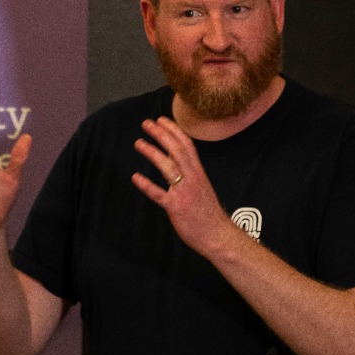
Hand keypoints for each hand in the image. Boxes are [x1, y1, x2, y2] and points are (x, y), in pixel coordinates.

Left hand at [131, 117, 243, 259]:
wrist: (218, 235)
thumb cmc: (209, 213)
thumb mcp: (202, 187)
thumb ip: (191, 176)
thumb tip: (180, 167)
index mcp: (198, 172)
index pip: (187, 145)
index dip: (174, 130)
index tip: (162, 119)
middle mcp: (192, 178)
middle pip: (176, 150)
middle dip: (161, 134)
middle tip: (147, 123)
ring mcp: (184, 192)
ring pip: (168, 166)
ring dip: (152, 152)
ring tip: (138, 142)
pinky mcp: (176, 207)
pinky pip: (159, 194)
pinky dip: (147, 185)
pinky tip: (135, 177)